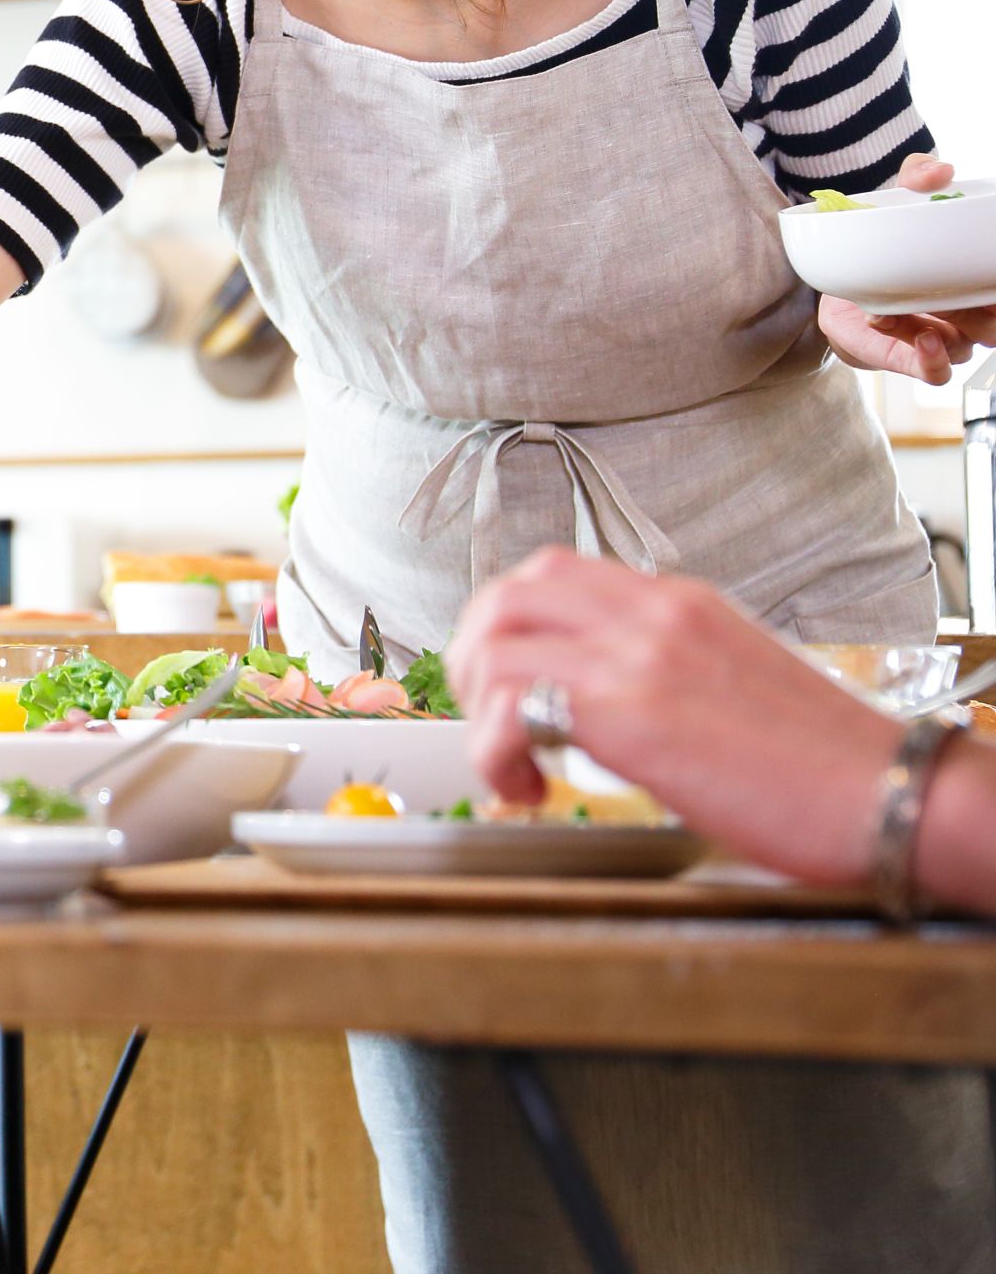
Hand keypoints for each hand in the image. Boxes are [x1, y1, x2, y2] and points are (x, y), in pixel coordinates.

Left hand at [449, 549, 897, 885]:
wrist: (893, 794)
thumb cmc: (825, 762)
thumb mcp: (734, 683)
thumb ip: (666, 672)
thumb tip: (604, 702)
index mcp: (680, 604)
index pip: (556, 574)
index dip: (511, 626)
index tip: (512, 681)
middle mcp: (653, 615)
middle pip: (507, 594)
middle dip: (475, 658)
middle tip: (493, 720)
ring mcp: (638, 657)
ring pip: (493, 643)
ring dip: (477, 707)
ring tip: (509, 762)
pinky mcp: (630, 714)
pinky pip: (509, 708)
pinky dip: (494, 753)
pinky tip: (530, 789)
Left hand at [817, 153, 995, 384]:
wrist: (835, 275)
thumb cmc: (884, 238)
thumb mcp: (899, 198)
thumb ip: (917, 176)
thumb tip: (942, 170)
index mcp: (975, 277)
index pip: (994, 286)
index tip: (992, 274)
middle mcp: (967, 311)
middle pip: (995, 325)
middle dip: (989, 312)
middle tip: (974, 294)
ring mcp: (942, 336)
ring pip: (967, 345)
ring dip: (951, 328)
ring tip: (924, 310)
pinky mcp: (911, 357)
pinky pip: (937, 373)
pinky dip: (936, 360)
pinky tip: (926, 336)